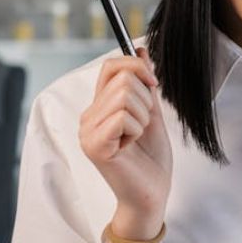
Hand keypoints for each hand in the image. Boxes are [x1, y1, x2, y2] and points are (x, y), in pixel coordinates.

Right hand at [79, 46, 172, 240]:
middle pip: (123, 78)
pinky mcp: (94, 145)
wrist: (152, 193)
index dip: (137, 67)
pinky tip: (131, 147)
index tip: (154, 84)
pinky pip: (124, 116)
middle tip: (143, 126)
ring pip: (126, 95)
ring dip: (143, 116)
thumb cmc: (151, 158)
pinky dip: (138, 130)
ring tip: (137, 138)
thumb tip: (141, 48)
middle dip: (146, 100)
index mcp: (99, 107)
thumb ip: (145, 84)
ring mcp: (87, 131)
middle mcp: (88, 117)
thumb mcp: (151, 112)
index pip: (111, 66)